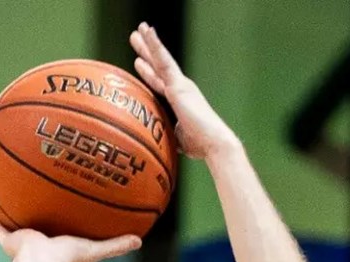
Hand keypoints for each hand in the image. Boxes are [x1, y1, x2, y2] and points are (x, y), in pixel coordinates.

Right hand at [0, 209, 138, 261]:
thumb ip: (115, 246)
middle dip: (40, 218)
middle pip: (39, 229)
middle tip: (41, 201)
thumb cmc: (67, 261)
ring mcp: (23, 244)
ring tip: (11, 197)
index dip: (68, 227)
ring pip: (17, 226)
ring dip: (14, 215)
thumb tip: (139, 241)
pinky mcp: (9, 241)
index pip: (64, 237)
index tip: (70, 214)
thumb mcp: (94, 249)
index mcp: (59, 251)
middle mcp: (40, 247)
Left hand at [128, 22, 239, 160]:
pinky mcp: (179, 85)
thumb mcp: (177, 139)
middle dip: (146, 51)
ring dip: (149, 43)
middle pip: (158, 66)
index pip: (158, 82)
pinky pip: (163, 61)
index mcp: (179, 100)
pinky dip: (155, 46)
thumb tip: (156, 143)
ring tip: (140, 27)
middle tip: (135, 35)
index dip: (148, 71)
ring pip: (160, 59)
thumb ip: (167, 135)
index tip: (139, 61)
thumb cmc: (200, 145)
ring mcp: (180, 85)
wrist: (214, 143)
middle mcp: (181, 88)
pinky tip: (148, 32)